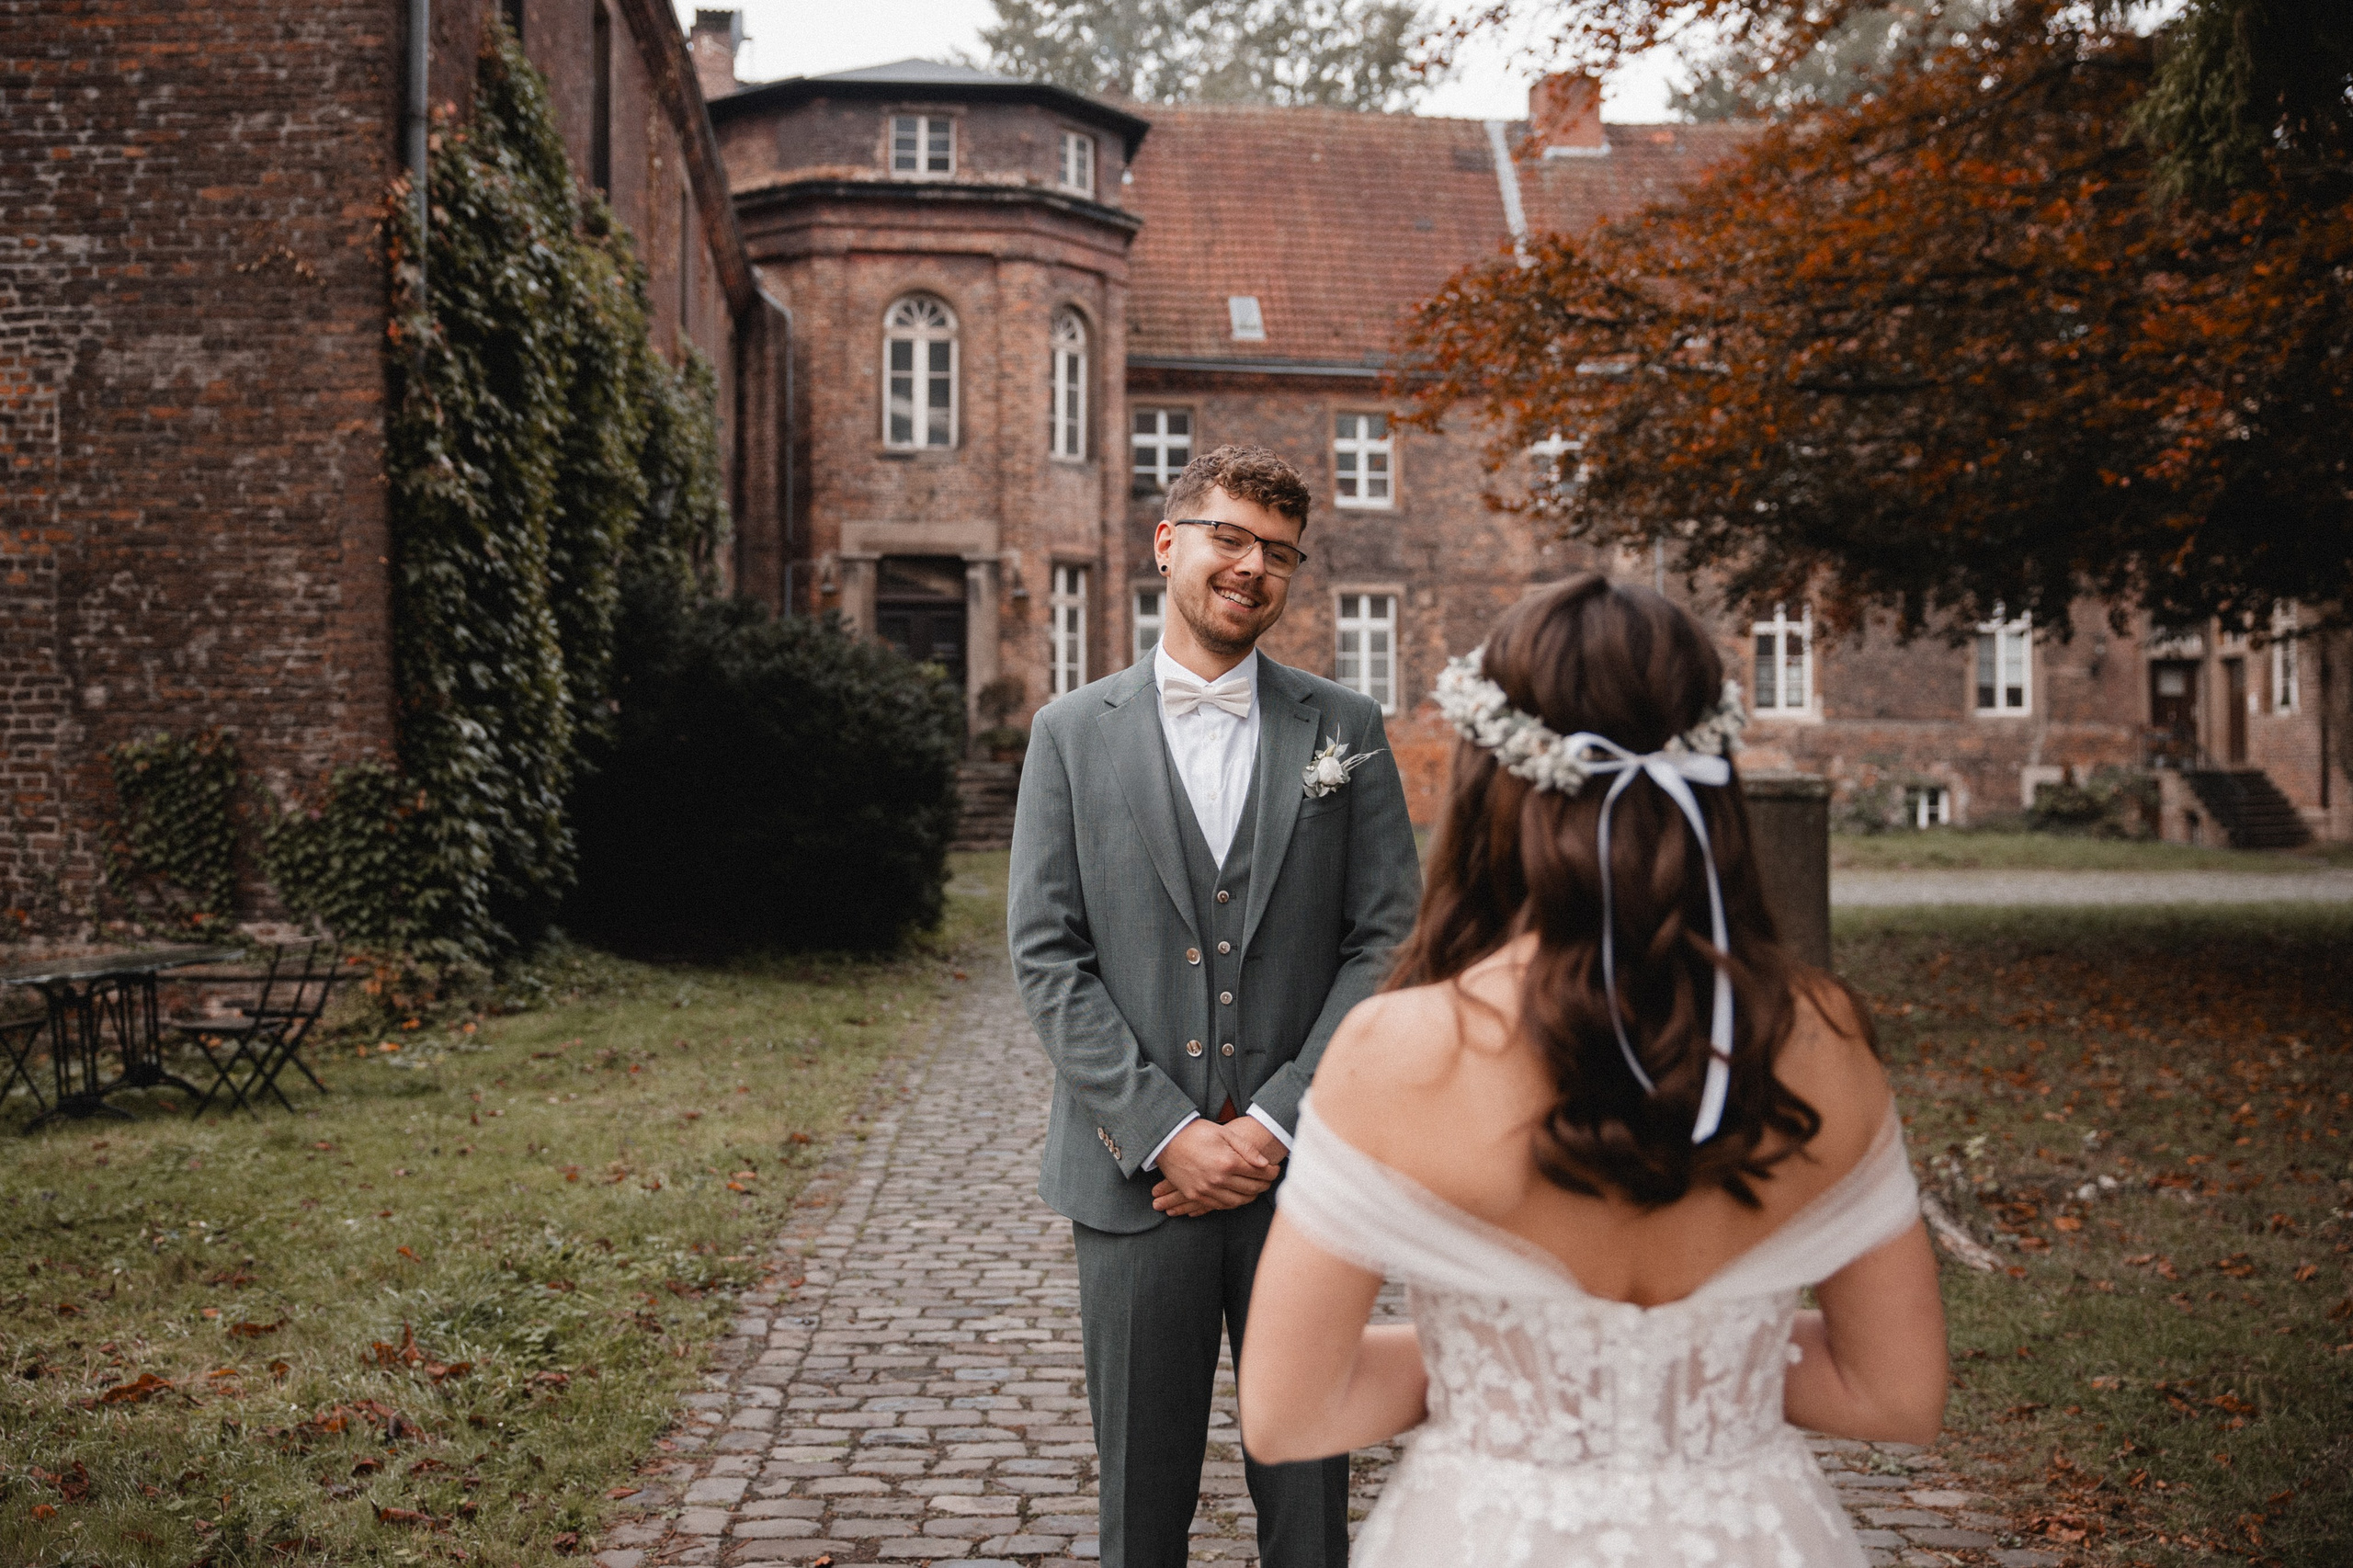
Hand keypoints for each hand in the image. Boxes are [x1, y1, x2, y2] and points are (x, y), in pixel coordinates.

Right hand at [1152, 1117, 1284, 1216]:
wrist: (1166, 1140)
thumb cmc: (1196, 1132)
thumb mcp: (1224, 1133)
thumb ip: (1246, 1148)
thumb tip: (1265, 1163)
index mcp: (1228, 1161)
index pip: (1259, 1173)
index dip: (1272, 1172)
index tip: (1276, 1169)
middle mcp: (1218, 1179)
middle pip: (1252, 1188)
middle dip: (1265, 1184)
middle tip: (1269, 1179)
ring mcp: (1206, 1190)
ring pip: (1238, 1201)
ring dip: (1251, 1196)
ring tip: (1256, 1188)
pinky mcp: (1196, 1195)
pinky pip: (1220, 1205)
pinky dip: (1233, 1202)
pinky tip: (1238, 1196)